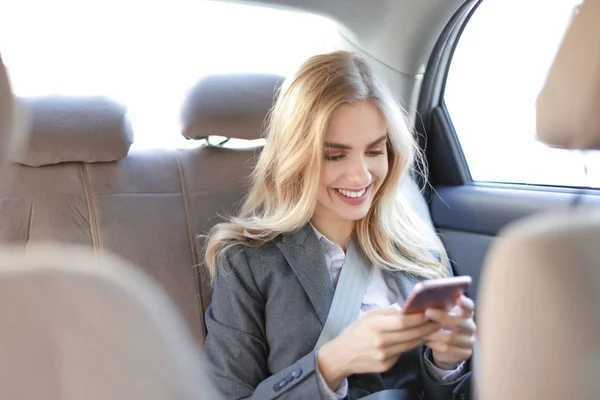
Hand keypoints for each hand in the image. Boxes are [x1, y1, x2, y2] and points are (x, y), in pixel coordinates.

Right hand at [317, 307, 439, 389]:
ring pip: (410, 345)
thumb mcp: (367, 317)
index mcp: (375, 326)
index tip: (430, 312)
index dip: (419, 318)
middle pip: (411, 334)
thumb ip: (388, 313)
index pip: (403, 322)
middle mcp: (380, 342)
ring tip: (431, 329)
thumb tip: (407, 310)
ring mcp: (384, 356)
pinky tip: (412, 339)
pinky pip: (402, 353)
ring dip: (422, 336)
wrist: (341, 356)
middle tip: (438, 321)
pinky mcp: (387, 365)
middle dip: (427, 327)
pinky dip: (409, 345)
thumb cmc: (355, 333)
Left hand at [423, 295, 475, 369]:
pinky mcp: (465, 353)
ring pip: (450, 337)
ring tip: (421, 330)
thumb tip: (423, 301)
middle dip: (441, 316)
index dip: (464, 303)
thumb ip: (437, 308)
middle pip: (458, 322)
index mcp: (466, 314)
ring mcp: (469, 341)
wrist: (444, 347)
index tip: (458, 298)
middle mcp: (470, 327)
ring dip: (433, 333)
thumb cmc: (440, 325)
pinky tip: (426, 341)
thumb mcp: (440, 315)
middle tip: (427, 312)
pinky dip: (435, 344)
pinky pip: (448, 349)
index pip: (468, 306)